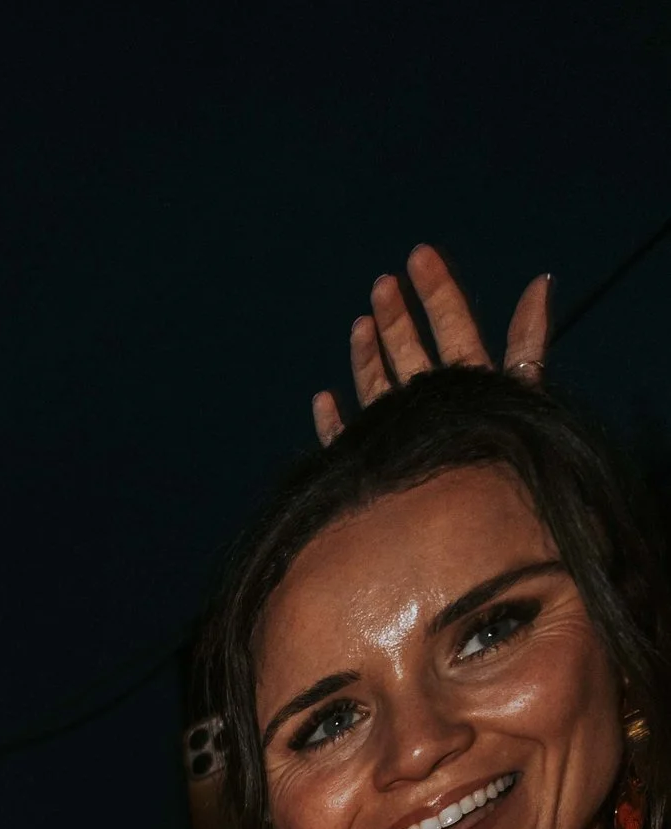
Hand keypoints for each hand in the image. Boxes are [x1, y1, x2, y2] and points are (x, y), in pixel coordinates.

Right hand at [312, 244, 548, 446]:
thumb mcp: (521, 392)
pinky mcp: (374, 467)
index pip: (452, 324)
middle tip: (384, 283)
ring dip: (367, 355)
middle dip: (397, 315)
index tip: (419, 254)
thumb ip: (528, 342)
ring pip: (379, 386)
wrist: (468, 536)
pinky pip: (348, 441)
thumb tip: (542, 280)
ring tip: (361, 323)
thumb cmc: (500, 461)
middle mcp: (433, 403)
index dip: (437, 289)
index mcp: (468, 382)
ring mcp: (401, 433)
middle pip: (411, 350)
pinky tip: (325, 399)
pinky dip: (334, 421)